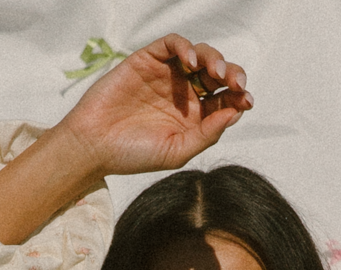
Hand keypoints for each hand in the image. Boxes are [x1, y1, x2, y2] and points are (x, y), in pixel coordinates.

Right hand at [60, 33, 251, 176]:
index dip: (239, 97)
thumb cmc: (133, 155)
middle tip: (235, 84)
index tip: (246, 101)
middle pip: (217, 74)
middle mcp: (185, 93)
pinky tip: (190, 61)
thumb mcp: (176, 152)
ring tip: (215, 72)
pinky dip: (185, 47)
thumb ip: (206, 134)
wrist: (94, 145)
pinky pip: (173, 44)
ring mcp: (167, 74)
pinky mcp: (149, 59)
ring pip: (200, 55)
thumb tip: (235, 113)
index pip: (225, 100)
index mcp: (195, 117)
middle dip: (231, 75)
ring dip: (213, 59)